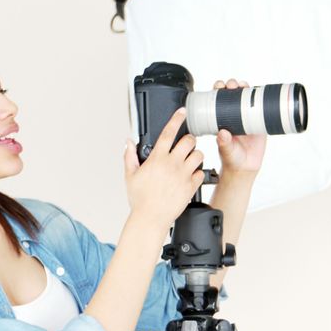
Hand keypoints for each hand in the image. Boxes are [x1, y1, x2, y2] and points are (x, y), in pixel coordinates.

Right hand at [123, 108, 203, 233]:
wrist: (151, 218)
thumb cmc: (140, 199)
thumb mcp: (130, 176)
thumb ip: (130, 156)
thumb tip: (128, 143)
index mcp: (157, 159)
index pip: (168, 132)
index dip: (176, 119)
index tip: (182, 111)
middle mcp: (172, 164)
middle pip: (189, 140)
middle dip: (189, 140)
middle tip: (186, 144)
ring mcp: (183, 175)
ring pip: (199, 154)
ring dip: (196, 154)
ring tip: (190, 160)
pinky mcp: (191, 186)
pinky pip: (201, 172)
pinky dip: (198, 172)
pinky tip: (191, 176)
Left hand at [214, 78, 266, 175]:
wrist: (245, 167)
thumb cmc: (231, 158)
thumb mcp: (226, 151)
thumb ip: (224, 144)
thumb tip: (222, 133)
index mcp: (221, 119)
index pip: (218, 100)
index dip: (218, 90)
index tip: (219, 86)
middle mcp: (233, 116)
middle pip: (232, 95)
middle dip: (231, 86)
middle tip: (232, 85)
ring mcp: (246, 118)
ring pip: (246, 98)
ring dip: (245, 89)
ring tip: (244, 86)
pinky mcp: (259, 123)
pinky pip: (260, 109)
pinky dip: (261, 100)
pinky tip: (261, 93)